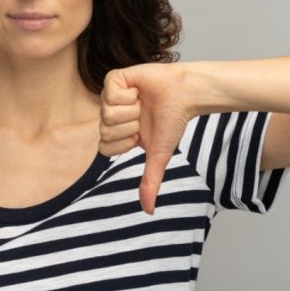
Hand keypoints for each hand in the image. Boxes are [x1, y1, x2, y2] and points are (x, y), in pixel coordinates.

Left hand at [98, 62, 195, 214]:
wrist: (185, 95)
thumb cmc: (172, 122)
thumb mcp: (158, 156)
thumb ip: (150, 182)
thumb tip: (148, 211)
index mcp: (117, 132)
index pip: (104, 147)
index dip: (124, 143)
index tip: (140, 134)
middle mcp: (110, 115)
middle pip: (104, 131)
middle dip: (130, 126)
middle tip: (143, 117)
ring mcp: (110, 97)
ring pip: (107, 113)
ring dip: (131, 110)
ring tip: (142, 103)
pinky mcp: (114, 79)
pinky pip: (110, 93)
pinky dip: (129, 94)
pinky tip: (139, 91)